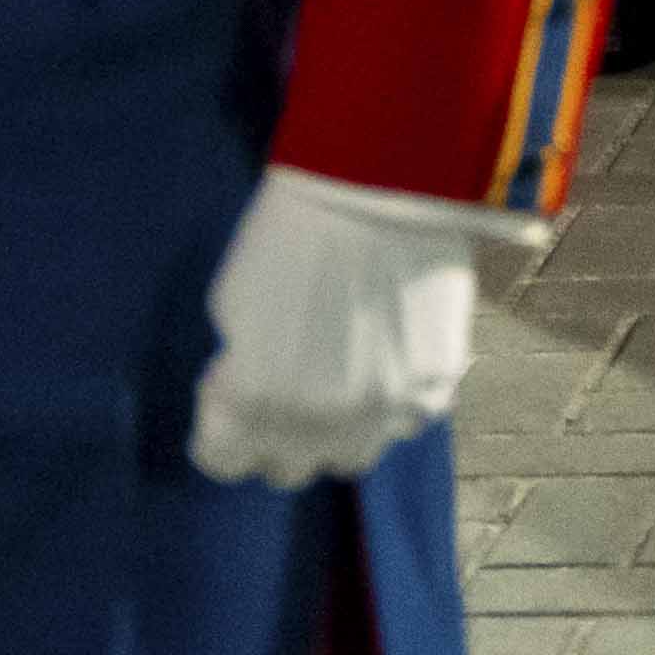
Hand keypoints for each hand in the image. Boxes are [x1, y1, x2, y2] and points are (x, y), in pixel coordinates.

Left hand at [187, 167, 486, 488]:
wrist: (379, 186)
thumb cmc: (289, 234)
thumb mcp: (232, 306)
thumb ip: (240, 368)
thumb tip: (253, 388)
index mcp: (250, 404)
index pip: (222, 460)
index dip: (221, 425)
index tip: (230, 392)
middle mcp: (313, 427)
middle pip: (286, 469)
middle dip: (274, 435)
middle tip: (284, 384)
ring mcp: (379, 415)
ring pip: (350, 459)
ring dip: (336, 431)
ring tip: (341, 378)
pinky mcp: (433, 390)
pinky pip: (405, 423)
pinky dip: (392, 403)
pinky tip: (388, 359)